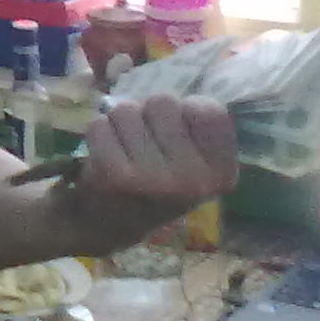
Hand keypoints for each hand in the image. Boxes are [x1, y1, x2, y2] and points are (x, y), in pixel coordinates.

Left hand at [76, 94, 237, 239]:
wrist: (108, 225)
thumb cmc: (155, 183)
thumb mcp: (194, 164)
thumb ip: (199, 128)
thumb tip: (189, 95)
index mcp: (220, 175)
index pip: (211, 111)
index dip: (186, 112)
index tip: (175, 136)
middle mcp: (193, 180)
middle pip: (165, 102)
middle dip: (148, 114)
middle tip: (143, 144)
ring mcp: (153, 178)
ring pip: (128, 109)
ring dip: (120, 123)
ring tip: (123, 150)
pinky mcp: (113, 174)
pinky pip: (100, 124)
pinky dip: (98, 133)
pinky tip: (105, 157)